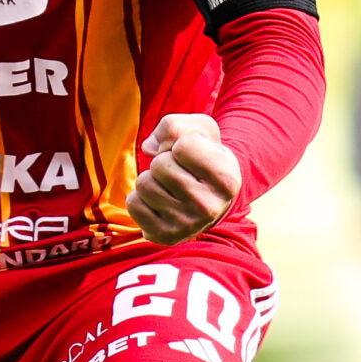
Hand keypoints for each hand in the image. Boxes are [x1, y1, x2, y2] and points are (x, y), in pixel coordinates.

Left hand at [129, 114, 241, 245]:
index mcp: (227, 180)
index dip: (181, 144)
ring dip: (151, 179)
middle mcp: (210, 207)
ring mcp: (187, 225)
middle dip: (163, 161)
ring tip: (169, 187)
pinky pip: (133, 203)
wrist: (206, 196)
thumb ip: (175, 125)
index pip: (183, 146)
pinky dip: (140, 197)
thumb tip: (150, 148)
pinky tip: (159, 202)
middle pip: (160, 165)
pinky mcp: (165, 236)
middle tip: (179, 172)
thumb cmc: (201, 156)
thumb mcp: (199, 131)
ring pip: (144, 184)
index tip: (192, 156)